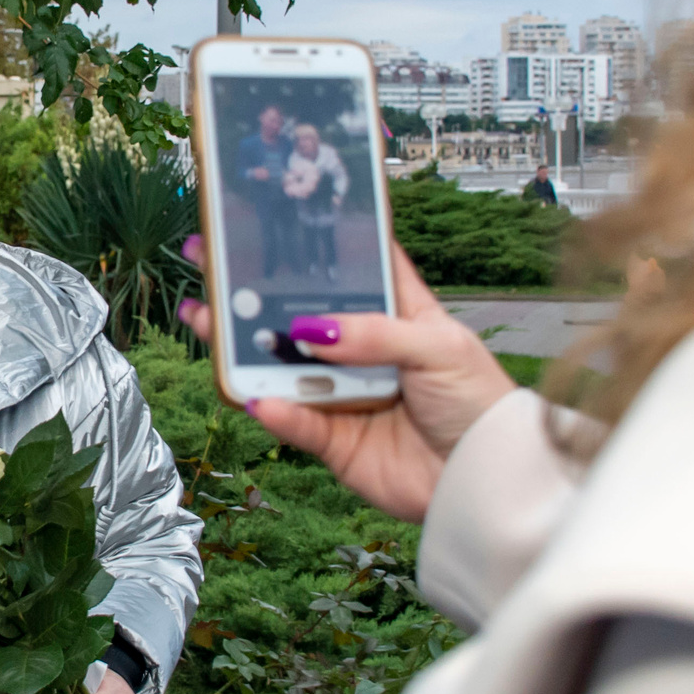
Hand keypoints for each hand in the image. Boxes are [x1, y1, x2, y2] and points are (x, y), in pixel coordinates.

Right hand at [180, 239, 518, 521]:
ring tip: (208, 322)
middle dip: (254, 291)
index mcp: (396, 313)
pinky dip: (275, 412)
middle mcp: (363, 349)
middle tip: (210, 263)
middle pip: (299, 313)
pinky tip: (257, 396)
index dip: (314, 242)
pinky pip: (295, 423)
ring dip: (244, 346)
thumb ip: (376, 334)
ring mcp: (344, 393)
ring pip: (283, 366)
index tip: (273, 214)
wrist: (485, 479)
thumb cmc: (479, 403)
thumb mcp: (438, 348)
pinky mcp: (334, 440)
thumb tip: (312, 328)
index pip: (352, 266)